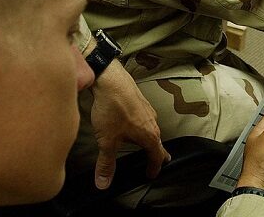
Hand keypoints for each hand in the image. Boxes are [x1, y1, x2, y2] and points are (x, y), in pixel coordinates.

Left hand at [90, 60, 170, 188]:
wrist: (110, 79)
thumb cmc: (112, 108)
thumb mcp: (107, 141)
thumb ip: (106, 164)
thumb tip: (103, 183)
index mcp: (149, 135)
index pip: (157, 156)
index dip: (154, 168)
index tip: (151, 174)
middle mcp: (152, 122)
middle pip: (158, 142)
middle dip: (158, 153)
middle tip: (160, 161)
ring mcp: (147, 110)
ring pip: (152, 129)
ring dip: (150, 139)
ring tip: (146, 143)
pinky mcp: (140, 101)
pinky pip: (146, 118)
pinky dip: (143, 126)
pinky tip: (134, 125)